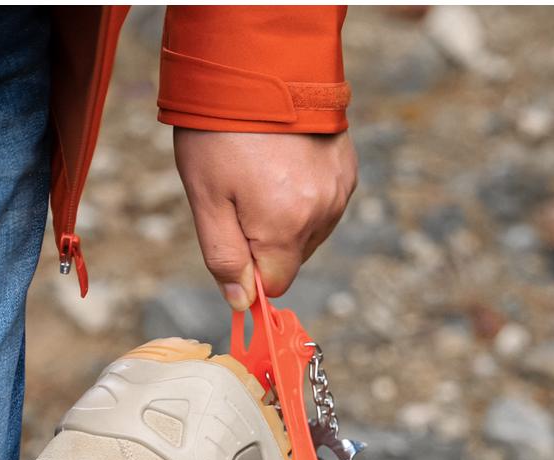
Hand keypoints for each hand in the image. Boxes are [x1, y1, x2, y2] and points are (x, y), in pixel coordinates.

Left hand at [174, 129, 357, 308]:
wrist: (257, 62)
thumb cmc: (221, 131)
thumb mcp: (205, 199)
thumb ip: (224, 257)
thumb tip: (241, 302)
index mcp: (286, 227)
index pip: (274, 283)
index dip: (250, 273)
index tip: (233, 243)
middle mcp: (322, 214)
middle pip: (291, 258)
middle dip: (265, 241)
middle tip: (241, 196)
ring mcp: (339, 191)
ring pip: (309, 233)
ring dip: (286, 219)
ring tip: (262, 174)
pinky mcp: (347, 170)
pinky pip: (325, 204)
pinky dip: (304, 196)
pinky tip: (285, 165)